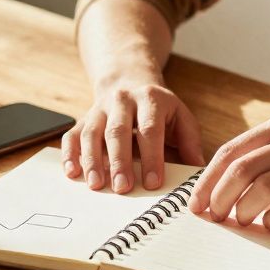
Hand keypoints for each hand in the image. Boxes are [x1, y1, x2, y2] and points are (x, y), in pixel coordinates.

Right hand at [60, 74, 204, 192]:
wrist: (128, 81)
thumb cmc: (158, 109)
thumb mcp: (180, 116)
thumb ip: (190, 142)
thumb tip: (199, 170)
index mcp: (150, 99)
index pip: (150, 130)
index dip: (152, 157)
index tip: (153, 183)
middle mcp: (122, 100)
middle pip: (118, 131)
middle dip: (120, 161)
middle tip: (122, 188)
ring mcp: (99, 108)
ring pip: (92, 133)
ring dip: (92, 161)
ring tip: (96, 185)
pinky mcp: (83, 118)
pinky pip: (72, 135)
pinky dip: (70, 154)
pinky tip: (73, 173)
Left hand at [187, 115, 269, 229]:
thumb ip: (265, 156)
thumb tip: (221, 188)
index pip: (230, 152)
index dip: (208, 180)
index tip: (196, 202)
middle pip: (241, 169)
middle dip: (219, 197)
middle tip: (213, 217)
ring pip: (264, 187)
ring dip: (244, 210)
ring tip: (240, 222)